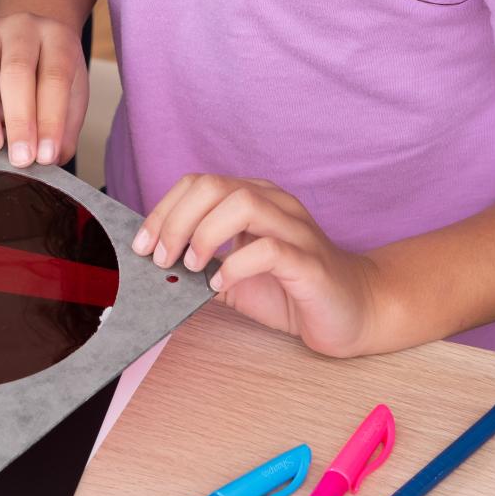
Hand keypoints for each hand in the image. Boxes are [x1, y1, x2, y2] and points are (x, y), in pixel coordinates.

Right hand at [0, 13, 87, 167]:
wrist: (26, 44)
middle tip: (18, 158)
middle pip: (16, 69)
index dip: (51, 120)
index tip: (45, 157)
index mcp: (56, 37)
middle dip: (18, 119)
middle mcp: (20, 26)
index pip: (56, 77)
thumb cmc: (47, 78)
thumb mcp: (69, 99)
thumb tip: (48, 160)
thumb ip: (63, 129)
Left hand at [134, 174, 380, 357]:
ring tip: (192, 267)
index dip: (164, 210)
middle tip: (161, 257)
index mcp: (253, 199)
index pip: (198, 183)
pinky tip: (222, 286)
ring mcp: (295, 229)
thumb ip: (199, 265)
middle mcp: (275, 204)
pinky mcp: (310, 261)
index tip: (141, 244)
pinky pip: (270, 249)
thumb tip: (153, 266)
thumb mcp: (232, 276)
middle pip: (215, 186)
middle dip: (177, 220)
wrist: (352, 312)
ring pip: (243, 203)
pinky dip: (237, 265)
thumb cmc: (289, 290)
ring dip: (205, 234)